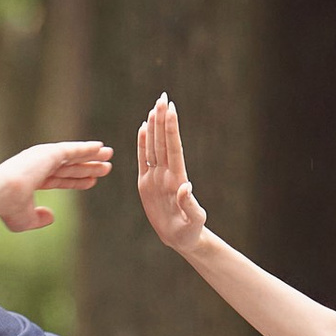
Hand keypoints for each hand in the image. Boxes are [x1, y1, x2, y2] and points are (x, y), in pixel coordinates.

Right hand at [0, 138, 112, 232]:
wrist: (1, 193)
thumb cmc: (8, 208)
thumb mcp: (25, 220)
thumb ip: (38, 219)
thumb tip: (52, 217)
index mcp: (32, 181)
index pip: (59, 180)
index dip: (76, 181)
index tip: (92, 182)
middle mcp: (38, 167)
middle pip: (69, 167)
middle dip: (88, 167)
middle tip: (106, 167)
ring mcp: (43, 159)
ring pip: (73, 157)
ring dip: (91, 156)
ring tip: (109, 155)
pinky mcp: (49, 153)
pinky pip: (72, 149)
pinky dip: (86, 148)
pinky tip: (100, 147)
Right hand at [135, 96, 209, 253]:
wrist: (181, 238)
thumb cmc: (190, 231)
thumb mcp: (194, 221)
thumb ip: (189, 204)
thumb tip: (186, 186)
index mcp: (177, 179)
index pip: (174, 148)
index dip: (172, 129)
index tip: (172, 109)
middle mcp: (167, 174)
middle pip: (163, 142)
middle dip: (163, 119)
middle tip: (163, 97)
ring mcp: (156, 177)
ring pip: (154, 147)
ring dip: (154, 127)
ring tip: (154, 107)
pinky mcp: (146, 184)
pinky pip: (143, 160)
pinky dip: (142, 144)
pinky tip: (143, 129)